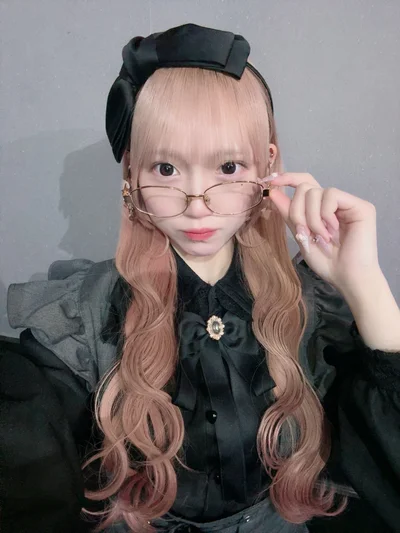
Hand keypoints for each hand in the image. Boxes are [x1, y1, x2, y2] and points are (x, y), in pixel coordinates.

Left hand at [262, 173, 381, 291]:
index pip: (304, 183)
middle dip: (297, 211)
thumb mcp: (301, 236)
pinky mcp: (360, 205)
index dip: (288, 178)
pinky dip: (325, 214)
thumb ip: (289, 214)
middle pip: (305, 187)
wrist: (347, 277)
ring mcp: (347, 203)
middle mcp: (333, 203)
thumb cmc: (327, 262)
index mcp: (319, 209)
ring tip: (322, 237)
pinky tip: (332, 230)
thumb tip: (273, 192)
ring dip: (311, 218)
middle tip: (304, 233)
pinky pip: (331, 195)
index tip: (270, 182)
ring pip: (315, 192)